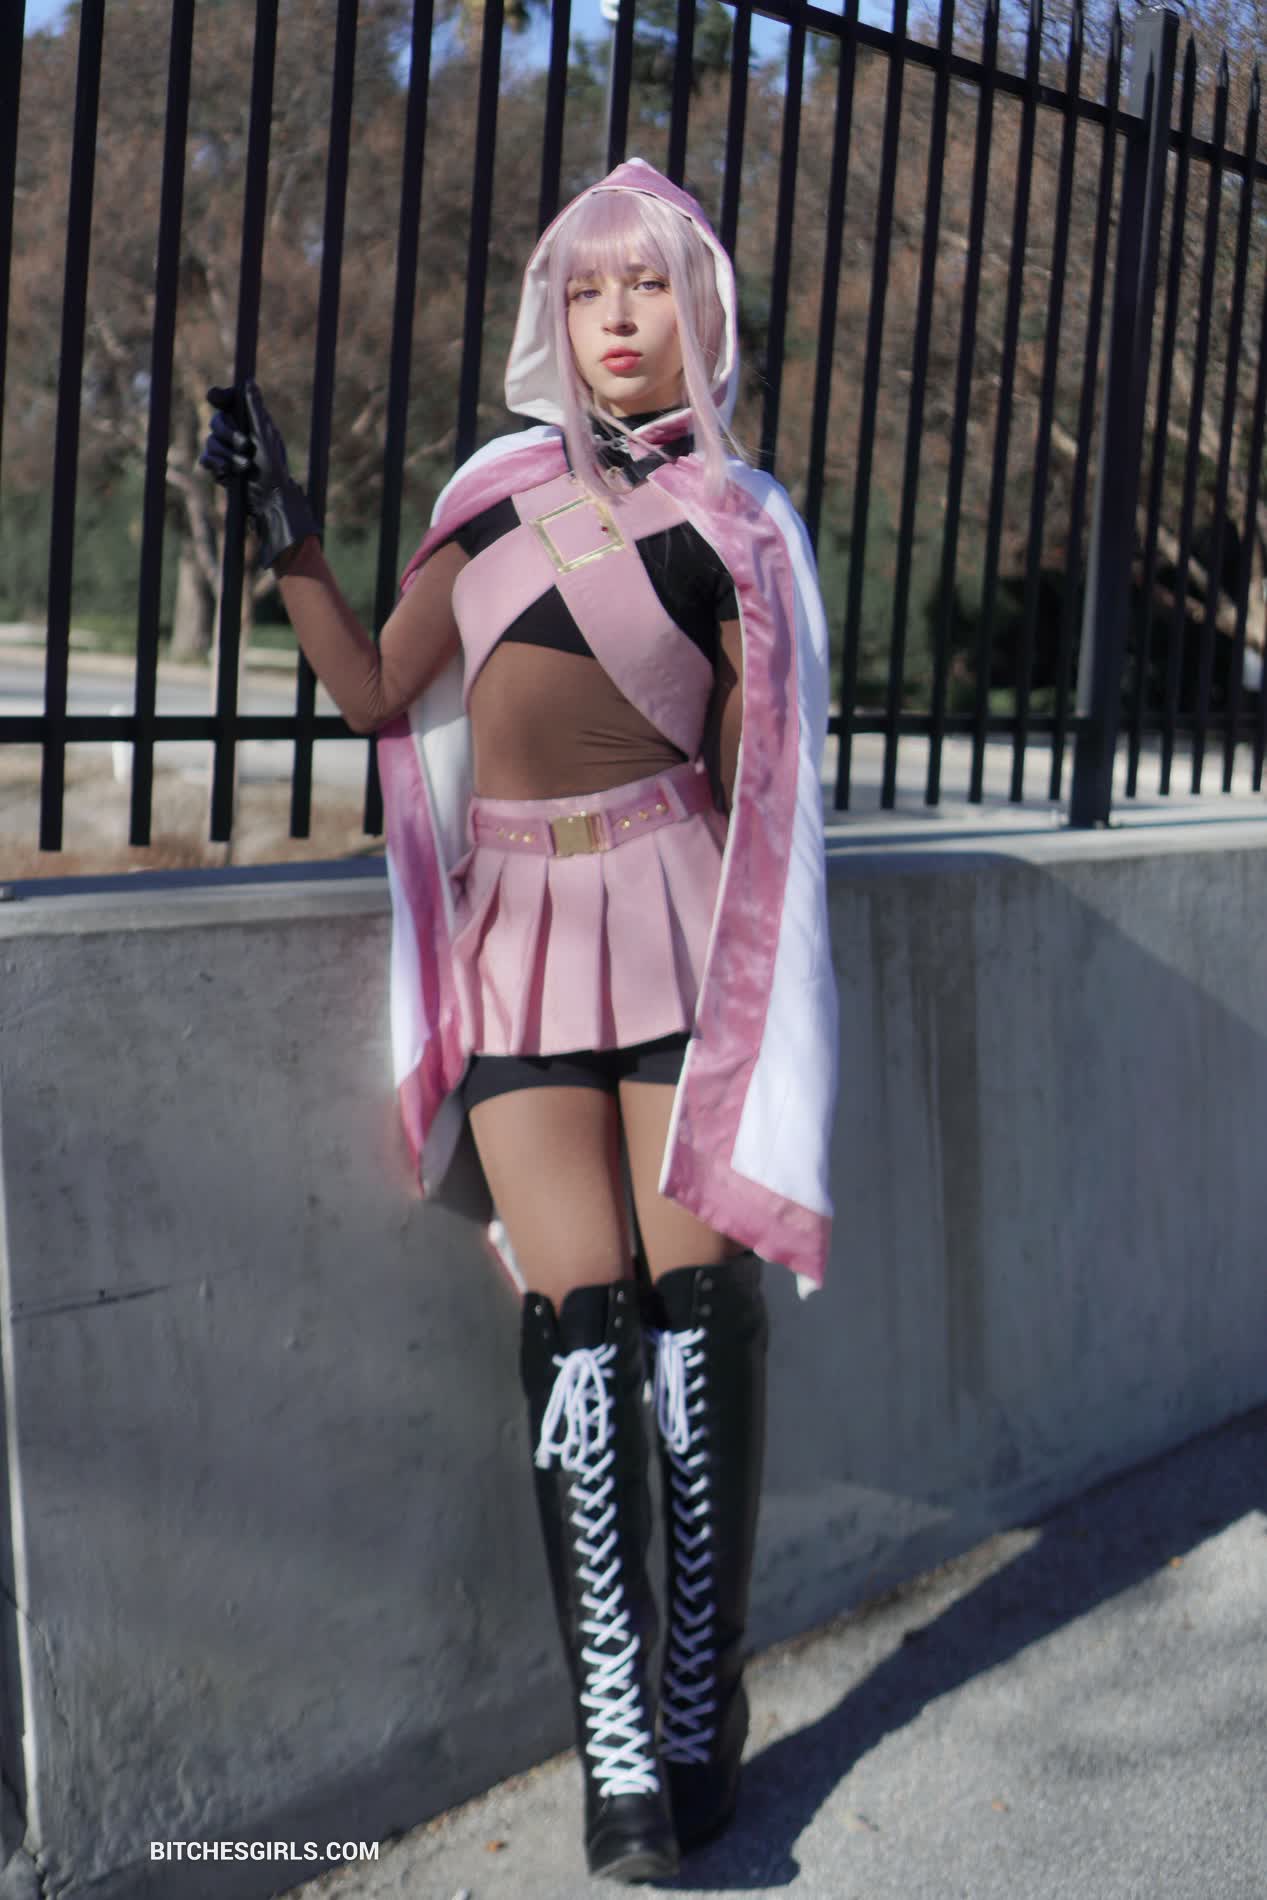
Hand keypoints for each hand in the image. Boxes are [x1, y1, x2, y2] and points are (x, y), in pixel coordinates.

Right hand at [199, 379, 319, 567]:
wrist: (269, 497)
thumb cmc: (273, 466)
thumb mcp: (266, 434)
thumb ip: (255, 409)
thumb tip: (250, 383)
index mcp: (249, 421)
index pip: (228, 401)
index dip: (219, 396)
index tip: (214, 397)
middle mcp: (236, 433)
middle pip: (216, 421)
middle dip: (228, 433)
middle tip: (245, 444)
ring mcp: (226, 450)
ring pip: (210, 441)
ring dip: (227, 454)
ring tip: (245, 466)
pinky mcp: (219, 467)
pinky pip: (206, 459)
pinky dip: (216, 464)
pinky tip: (228, 472)